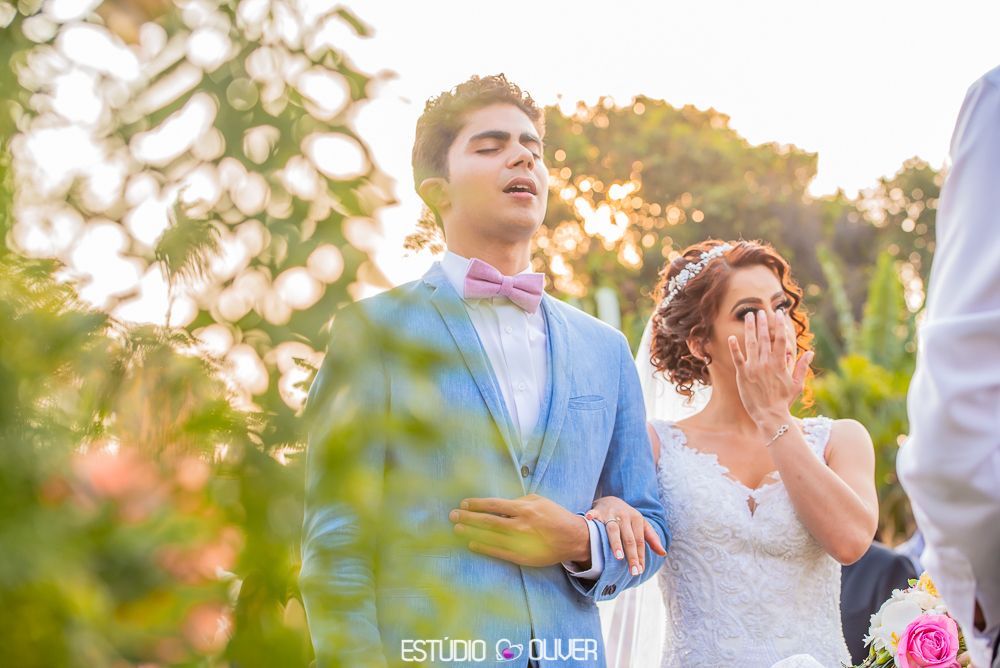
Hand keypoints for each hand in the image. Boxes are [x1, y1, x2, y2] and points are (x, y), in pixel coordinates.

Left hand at [448, 494, 590, 567]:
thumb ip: (518, 501)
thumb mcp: (539, 500)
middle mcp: (520, 525)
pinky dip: (483, 547)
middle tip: (452, 516)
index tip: (464, 504)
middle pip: (487, 521)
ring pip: (490, 537)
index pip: (493, 505)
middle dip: (467, 518)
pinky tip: (472, 544)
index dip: (476, 504)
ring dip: (471, 533)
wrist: (573, 538)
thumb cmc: (555, 516)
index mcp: (524, 509)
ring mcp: (520, 542)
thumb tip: (498, 505)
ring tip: (457, 530)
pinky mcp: (522, 556)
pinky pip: (498, 552)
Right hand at [585, 495, 665, 575]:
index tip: (640, 570)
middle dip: (632, 556)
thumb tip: (663, 553)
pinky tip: (590, 518)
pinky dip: (592, 516)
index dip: (640, 556)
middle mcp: (624, 516)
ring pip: (613, 529)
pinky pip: (594, 514)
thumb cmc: (628, 517)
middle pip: (629, 539)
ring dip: (616, 543)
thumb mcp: (641, 525)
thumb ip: (652, 538)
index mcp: (637, 519)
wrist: (611, 500)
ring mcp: (610, 513)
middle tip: (634, 571)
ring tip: (619, 557)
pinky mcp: (598, 511)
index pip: (639, 541)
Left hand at [728, 309, 812, 427]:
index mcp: (780, 364)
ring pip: (751, 344)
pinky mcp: (742, 375)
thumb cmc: (783, 401)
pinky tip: (731, 336)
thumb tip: (810, 352)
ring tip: (748, 316)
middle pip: (765, 338)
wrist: (770, 415)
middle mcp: (766, 363)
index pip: (780, 340)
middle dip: (763, 323)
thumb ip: (802, 367)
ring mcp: (753, 368)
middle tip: (761, 310)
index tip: (780, 313)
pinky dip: (734, 347)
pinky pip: (737, 358)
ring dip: (750, 328)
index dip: (780, 325)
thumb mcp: (797, 384)